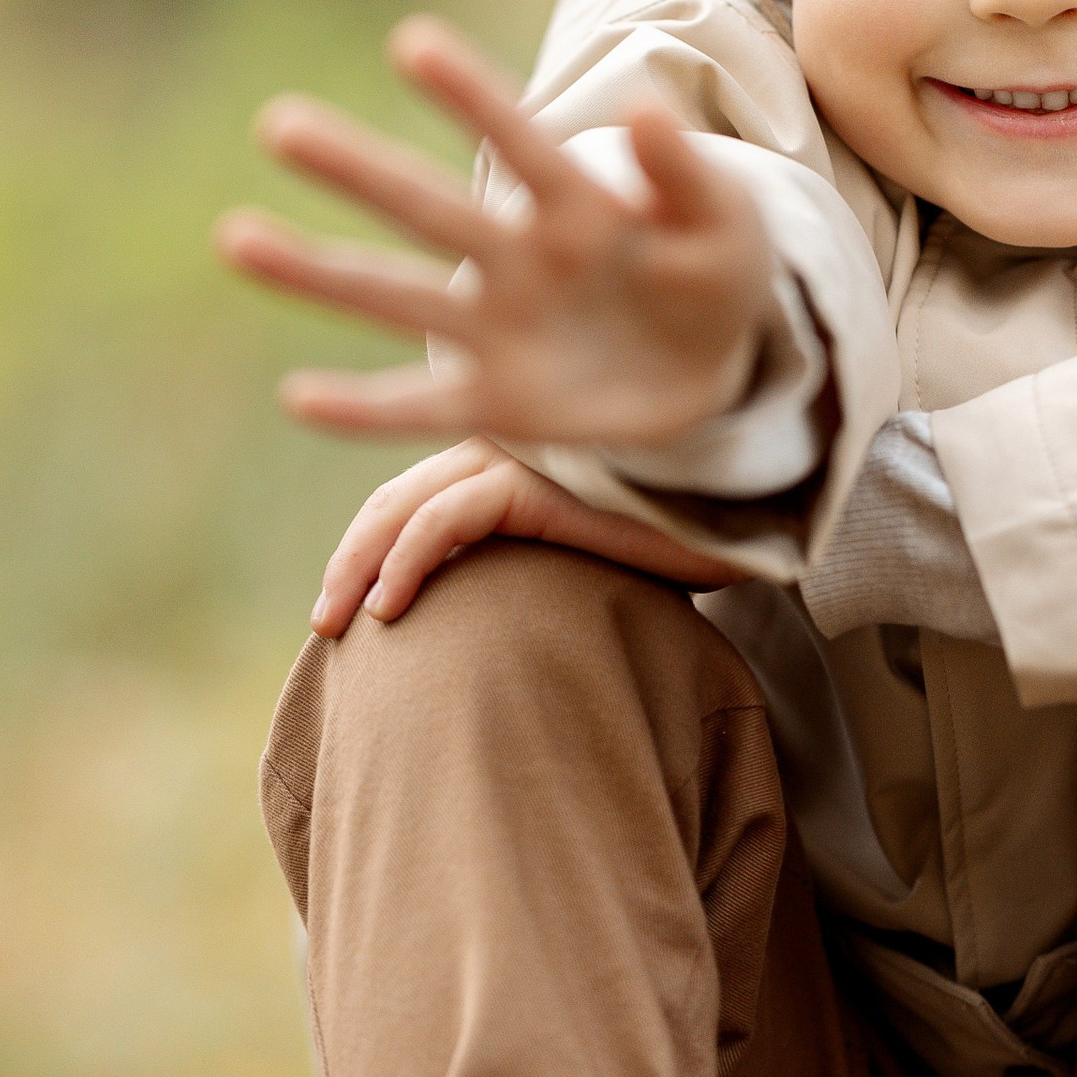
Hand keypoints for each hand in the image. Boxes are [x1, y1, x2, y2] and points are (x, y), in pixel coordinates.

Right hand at [214, 17, 775, 451]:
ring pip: (396, 295)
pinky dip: (364, 408)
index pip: (521, 141)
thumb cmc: (714, 276)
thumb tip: (646, 111)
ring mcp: (497, 327)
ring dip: (319, 272)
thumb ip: (687, 176)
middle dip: (356, 170)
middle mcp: (517, 256)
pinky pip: (421, 405)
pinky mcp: (495, 400)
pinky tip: (297, 397)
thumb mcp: (727, 227)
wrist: (711, 371)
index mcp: (578, 204)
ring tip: (235, 238)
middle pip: (427, 208)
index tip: (410, 42)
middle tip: (277, 123)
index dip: (472, 96)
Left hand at [310, 441, 747, 633]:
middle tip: (323, 623)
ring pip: (403, 508)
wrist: (753, 514)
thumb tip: (499, 633)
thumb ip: (544, 564)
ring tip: (339, 627)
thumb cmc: (686, 541)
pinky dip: (405, 563)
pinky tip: (391, 610)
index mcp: (514, 455)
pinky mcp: (536, 480)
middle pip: (396, 500)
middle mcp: (506, 443)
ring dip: (358, 569)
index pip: (416, 498)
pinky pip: (445, 522)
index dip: (371, 549)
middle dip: (349, 561)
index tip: (349, 608)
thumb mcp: (598, 552)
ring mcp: (519, 455)